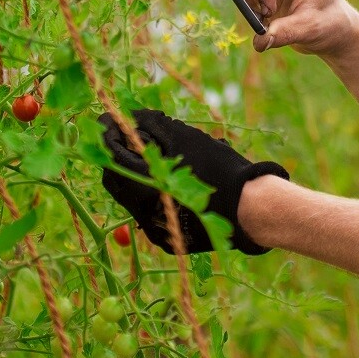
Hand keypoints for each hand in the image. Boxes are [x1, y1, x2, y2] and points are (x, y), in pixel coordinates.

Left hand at [98, 109, 288, 254]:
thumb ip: (149, 125)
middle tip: (124, 134)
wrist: (251, 207)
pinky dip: (151, 193)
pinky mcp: (169, 240)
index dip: (107, 135)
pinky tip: (168, 179)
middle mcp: (144, 215)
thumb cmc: (218, 166)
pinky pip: (149, 213)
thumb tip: (127, 117)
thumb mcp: (182, 138)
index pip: (112, 158)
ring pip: (131, 198)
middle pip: (116, 181)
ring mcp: (156, 231)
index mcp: (145, 188)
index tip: (108, 119)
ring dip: (133, 174)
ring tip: (150, 153)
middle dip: (116, 155)